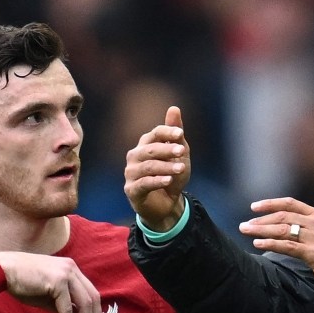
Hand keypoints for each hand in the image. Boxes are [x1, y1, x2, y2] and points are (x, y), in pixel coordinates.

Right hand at [0, 252, 101, 312]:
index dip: (96, 312)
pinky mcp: (57, 281)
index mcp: (72, 269)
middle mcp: (72, 269)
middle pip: (92, 298)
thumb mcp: (49, 297)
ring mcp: (66, 273)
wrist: (2, 271)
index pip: (91, 292)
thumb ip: (66, 306)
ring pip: (84, 304)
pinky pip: (67, 308)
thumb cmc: (23, 284)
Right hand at [124, 106, 190, 231]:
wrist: (167, 204)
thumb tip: (174, 108)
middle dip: (167, 150)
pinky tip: (168, 180)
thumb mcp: (179, 155)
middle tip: (182, 152)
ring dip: (166, 167)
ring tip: (181, 169)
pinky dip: (156, 181)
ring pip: (148, 166)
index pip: (154, 133)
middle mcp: (135, 156)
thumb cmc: (171, 176)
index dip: (167, 132)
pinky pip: (143, 183)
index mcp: (146, 144)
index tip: (180, 134)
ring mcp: (131, 173)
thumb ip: (176, 134)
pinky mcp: (131, 190)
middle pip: (150, 149)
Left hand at [239, 197, 313, 299]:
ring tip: (246, 231)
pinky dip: (270, 244)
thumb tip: (289, 231)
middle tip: (245, 224)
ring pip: (282, 229)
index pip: (291, 204)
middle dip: (261, 219)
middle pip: (283, 216)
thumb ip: (310, 230)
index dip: (271, 203)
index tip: (254, 207)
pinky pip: (287, 246)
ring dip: (261, 230)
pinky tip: (258, 244)